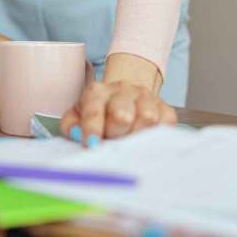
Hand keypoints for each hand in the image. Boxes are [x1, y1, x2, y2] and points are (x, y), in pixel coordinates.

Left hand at [59, 81, 176, 146]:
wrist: (124, 95)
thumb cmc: (97, 111)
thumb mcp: (76, 116)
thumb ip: (71, 127)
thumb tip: (77, 136)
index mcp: (96, 92)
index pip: (94, 111)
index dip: (93, 130)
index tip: (92, 145)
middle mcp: (122, 90)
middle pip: (122, 114)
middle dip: (116, 134)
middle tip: (113, 145)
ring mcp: (146, 98)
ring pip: (147, 119)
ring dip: (137, 137)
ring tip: (129, 142)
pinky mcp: (165, 109)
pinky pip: (165, 126)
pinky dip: (157, 138)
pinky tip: (146, 140)